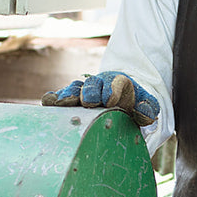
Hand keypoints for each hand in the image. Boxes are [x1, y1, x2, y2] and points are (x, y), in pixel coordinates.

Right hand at [42, 70, 159, 126]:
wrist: (119, 99)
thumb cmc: (131, 103)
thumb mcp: (145, 105)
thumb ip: (148, 108)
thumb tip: (144, 113)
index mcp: (118, 84)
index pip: (115, 83)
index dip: (111, 90)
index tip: (110, 101)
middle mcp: (99, 85)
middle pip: (92, 84)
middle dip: (90, 92)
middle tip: (87, 102)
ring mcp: (83, 91)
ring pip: (74, 89)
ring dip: (68, 95)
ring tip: (61, 103)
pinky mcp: (70, 98)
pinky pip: (59, 95)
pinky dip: (53, 98)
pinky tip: (48, 103)